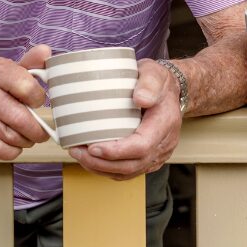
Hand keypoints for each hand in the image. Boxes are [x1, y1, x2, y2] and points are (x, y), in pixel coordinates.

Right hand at [0, 44, 52, 158]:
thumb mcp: (8, 71)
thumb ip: (30, 63)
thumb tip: (45, 51)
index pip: (26, 85)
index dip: (38, 99)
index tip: (38, 103)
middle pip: (18, 116)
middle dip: (35, 130)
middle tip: (41, 133)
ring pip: (9, 135)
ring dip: (24, 141)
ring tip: (27, 138)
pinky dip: (10, 151)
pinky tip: (13, 147)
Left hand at [68, 58, 181, 179]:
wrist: (169, 91)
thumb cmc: (159, 81)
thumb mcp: (155, 73)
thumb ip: (149, 83)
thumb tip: (139, 98)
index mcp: (164, 123)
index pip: (142, 146)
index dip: (116, 152)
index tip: (93, 148)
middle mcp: (163, 144)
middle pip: (132, 165)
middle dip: (101, 163)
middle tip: (77, 152)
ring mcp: (157, 154)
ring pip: (128, 172)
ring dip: (101, 168)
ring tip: (79, 155)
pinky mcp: (149, 159)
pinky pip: (128, 171)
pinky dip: (108, 169)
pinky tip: (91, 159)